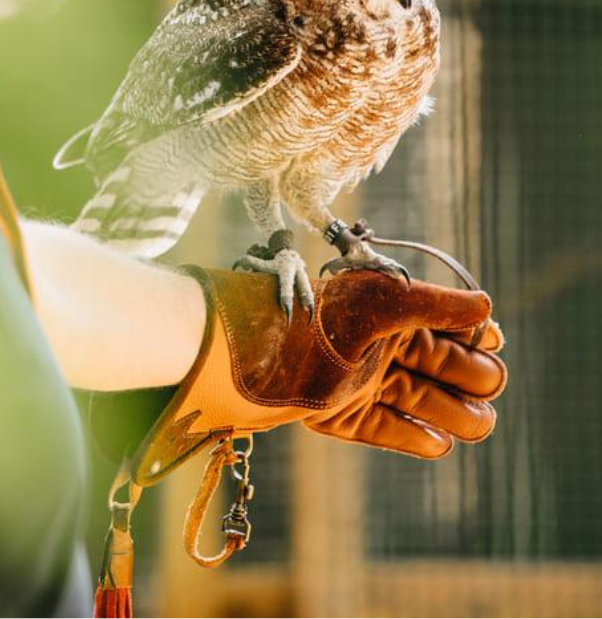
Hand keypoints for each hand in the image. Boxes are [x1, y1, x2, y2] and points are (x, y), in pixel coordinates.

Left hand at [130, 268, 505, 482]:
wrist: (252, 349)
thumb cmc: (318, 313)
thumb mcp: (382, 299)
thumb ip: (436, 303)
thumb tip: (489, 307)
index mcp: (389, 310)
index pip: (447, 323)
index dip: (473, 333)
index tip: (490, 341)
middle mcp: (378, 344)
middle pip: (441, 364)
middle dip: (471, 372)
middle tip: (486, 384)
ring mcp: (361, 380)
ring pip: (420, 399)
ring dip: (454, 411)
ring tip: (480, 422)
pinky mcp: (341, 413)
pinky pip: (385, 428)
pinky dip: (413, 436)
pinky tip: (440, 443)